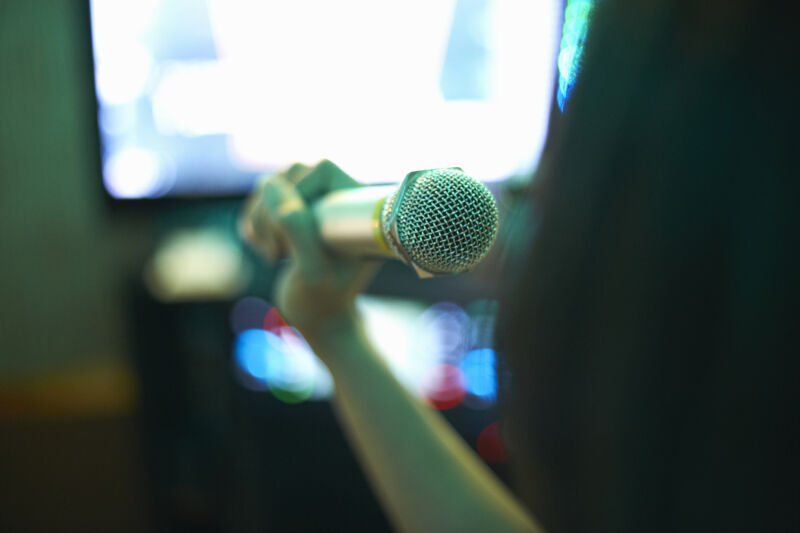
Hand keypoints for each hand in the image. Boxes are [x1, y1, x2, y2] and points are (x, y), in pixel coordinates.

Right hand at [240, 160, 378, 344]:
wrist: (319, 319)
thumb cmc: (323, 299)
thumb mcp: (312, 271)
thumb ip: (298, 229)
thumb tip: (275, 186)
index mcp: (357, 204)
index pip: (320, 169)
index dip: (297, 197)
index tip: (292, 241)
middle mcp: (338, 197)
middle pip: (291, 173)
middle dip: (273, 214)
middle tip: (279, 253)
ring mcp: (314, 202)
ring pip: (271, 184)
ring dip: (260, 220)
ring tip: (275, 255)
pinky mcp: (292, 211)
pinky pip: (259, 198)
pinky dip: (253, 223)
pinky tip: (269, 251)